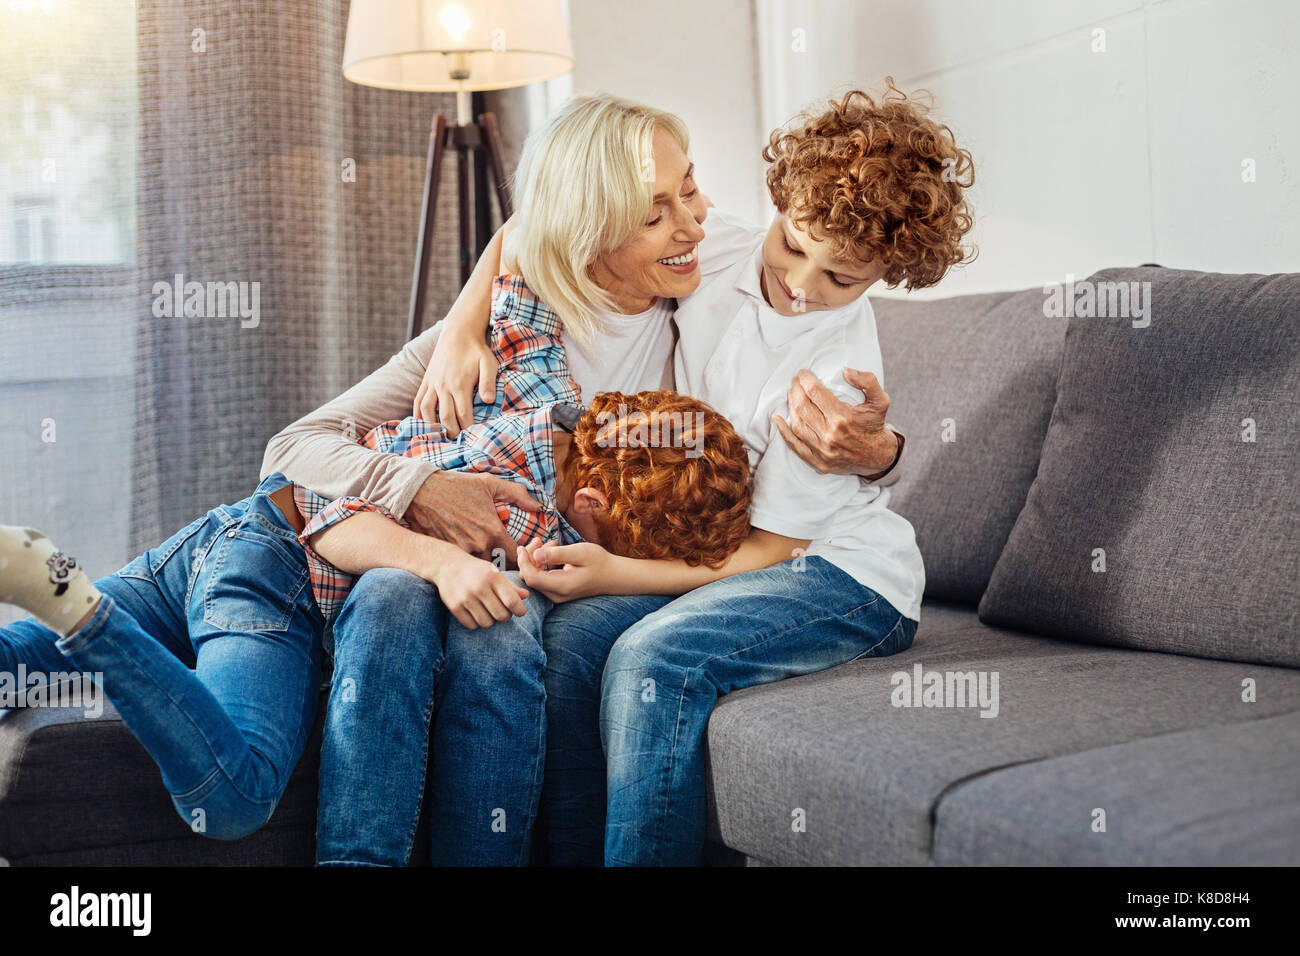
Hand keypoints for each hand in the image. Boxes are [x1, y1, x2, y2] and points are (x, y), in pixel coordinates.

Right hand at [404, 471, 539, 562]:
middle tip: (507, 564)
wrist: (421, 491)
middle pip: (498, 568)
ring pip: (479, 569)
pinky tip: (470, 562)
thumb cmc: (457, 485)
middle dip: (504, 567)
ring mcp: (461, 552)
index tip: (522, 556)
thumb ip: (517, 494)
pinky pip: (462, 565)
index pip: (515, 556)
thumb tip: (538, 504)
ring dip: (485, 568)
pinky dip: (467, 565)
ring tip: (489, 565)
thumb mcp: (489, 483)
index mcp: (492, 531)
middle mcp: (478, 545)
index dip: (521, 558)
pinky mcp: (446, 553)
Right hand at [413, 323, 496, 435]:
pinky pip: (418, 400)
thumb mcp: (488, 363)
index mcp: (459, 385)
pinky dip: (418, 414)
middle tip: (458, 443)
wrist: (458, 332)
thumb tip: (489, 401)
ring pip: (427, 411)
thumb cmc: (476, 349)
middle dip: (452, 432)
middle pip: (446, 417)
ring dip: (433, 426)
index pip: (463, 415)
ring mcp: (432, 383)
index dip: (467, 429)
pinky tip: (421, 424)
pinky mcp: (426, 380)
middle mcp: (443, 386)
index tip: (472, 439)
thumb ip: (489, 382)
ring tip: (441, 437)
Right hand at [432, 549, 528, 628]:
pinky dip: (476, 623)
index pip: (512, 601)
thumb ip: (510, 586)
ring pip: (487, 623)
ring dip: (490, 620)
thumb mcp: (494, 572)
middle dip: (505, 616)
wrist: (447, 565)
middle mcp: (479, 587)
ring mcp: (466, 597)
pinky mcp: (454, 606)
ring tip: (488, 612)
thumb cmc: (476, 570)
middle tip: (502, 611)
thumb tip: (525, 596)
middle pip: (501, 615)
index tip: (520, 612)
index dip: (520, 610)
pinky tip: (475, 613)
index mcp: (492, 577)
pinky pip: (471, 625)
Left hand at [516, 538, 621, 602]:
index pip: (531, 578)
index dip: (523, 562)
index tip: (523, 547)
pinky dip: (542, 563)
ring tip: (550, 543)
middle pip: (530, 578)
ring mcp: (557, 595)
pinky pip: (542, 578)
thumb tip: (536, 554)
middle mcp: (557, 595)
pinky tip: (552, 550)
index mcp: (562, 586)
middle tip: (539, 540)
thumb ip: (558, 554)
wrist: (613, 576)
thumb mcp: (581, 552)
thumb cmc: (599, 562)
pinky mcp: (558, 591)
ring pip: (535, 578)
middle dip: (529, 558)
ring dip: (536, 559)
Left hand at [773, 368, 899, 475]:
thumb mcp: (880, 400)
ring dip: (790, 407)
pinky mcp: (818, 462)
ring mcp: (822, 450)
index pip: (815, 392)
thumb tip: (846, 371)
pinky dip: (784, 432)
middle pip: (802, 407)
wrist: (878, 457)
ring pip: (797, 424)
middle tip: (796, 382)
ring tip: (792, 395)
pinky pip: (795, 446)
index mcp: (843, 417)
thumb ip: (867, 381)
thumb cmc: (875, 425)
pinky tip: (777, 420)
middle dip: (796, 390)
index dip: (806, 380)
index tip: (803, 373)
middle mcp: (830, 435)